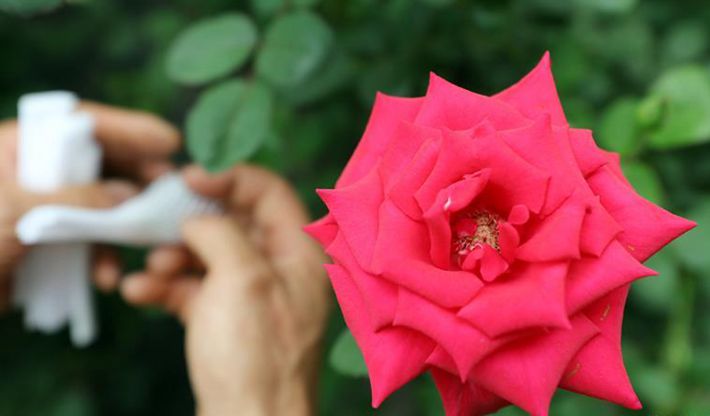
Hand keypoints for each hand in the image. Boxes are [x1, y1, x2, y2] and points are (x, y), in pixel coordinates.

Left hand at [0, 101, 178, 309]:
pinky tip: (105, 278)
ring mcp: (40, 211)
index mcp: (17, 147)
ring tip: (145, 246)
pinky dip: (100, 259)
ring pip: (98, 208)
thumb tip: (127, 196)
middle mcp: (33, 174)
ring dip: (122, 229)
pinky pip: (85, 244)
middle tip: (170, 196)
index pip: (82, 124)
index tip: (170, 142)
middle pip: (99, 165)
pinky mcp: (42, 245)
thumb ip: (75, 198)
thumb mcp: (14, 211)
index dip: (129, 129)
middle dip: (135, 183)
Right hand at [120, 165, 330, 415]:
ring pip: (209, 257)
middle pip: (233, 223)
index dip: (230, 177)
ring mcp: (253, 298)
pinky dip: (168, 288)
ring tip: (153, 270)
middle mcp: (280, 271)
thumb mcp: (242, 279)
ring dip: (174, 257)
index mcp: (300, 254)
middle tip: (156, 221)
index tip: (188, 177)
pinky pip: (195, 291)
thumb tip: (198, 218)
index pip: (270, 192)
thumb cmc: (255, 356)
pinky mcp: (227, 323)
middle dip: (192, 222)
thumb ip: (221, 232)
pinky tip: (139, 293)